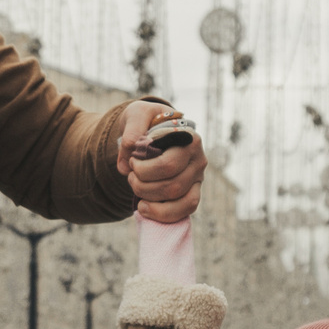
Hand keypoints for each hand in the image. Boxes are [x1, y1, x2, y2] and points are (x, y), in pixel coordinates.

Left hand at [116, 99, 207, 224]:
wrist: (153, 129)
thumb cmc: (148, 121)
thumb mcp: (137, 114)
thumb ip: (132, 128)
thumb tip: (129, 156)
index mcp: (190, 140)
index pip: (169, 165)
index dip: (145, 169)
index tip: (132, 160)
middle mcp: (199, 160)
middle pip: (173, 185)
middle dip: (143, 185)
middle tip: (131, 175)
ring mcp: (197, 178)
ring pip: (179, 200)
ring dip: (149, 198)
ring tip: (135, 186)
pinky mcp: (192, 192)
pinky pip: (184, 211)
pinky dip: (162, 214)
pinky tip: (144, 207)